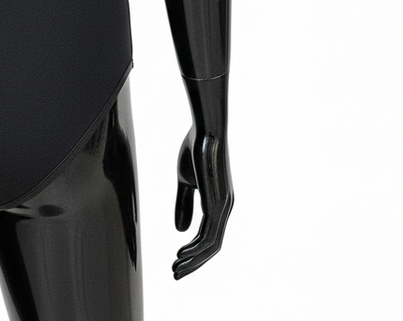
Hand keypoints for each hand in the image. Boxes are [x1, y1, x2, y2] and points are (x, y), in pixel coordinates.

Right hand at [172, 126, 232, 278]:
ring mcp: (224, 206)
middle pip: (213, 246)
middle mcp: (226, 208)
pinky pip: (209, 232)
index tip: (177, 261)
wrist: (205, 129)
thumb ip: (184, 204)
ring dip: (194, 259)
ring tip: (176, 268)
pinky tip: (182, 252)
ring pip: (211, 244)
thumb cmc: (195, 149)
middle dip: (194, 262)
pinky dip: (196, 247)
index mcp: (219, 203)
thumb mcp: (185, 180)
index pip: (210, 237)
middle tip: (176, 274)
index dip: (195, 252)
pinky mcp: (218, 202)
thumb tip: (181, 231)